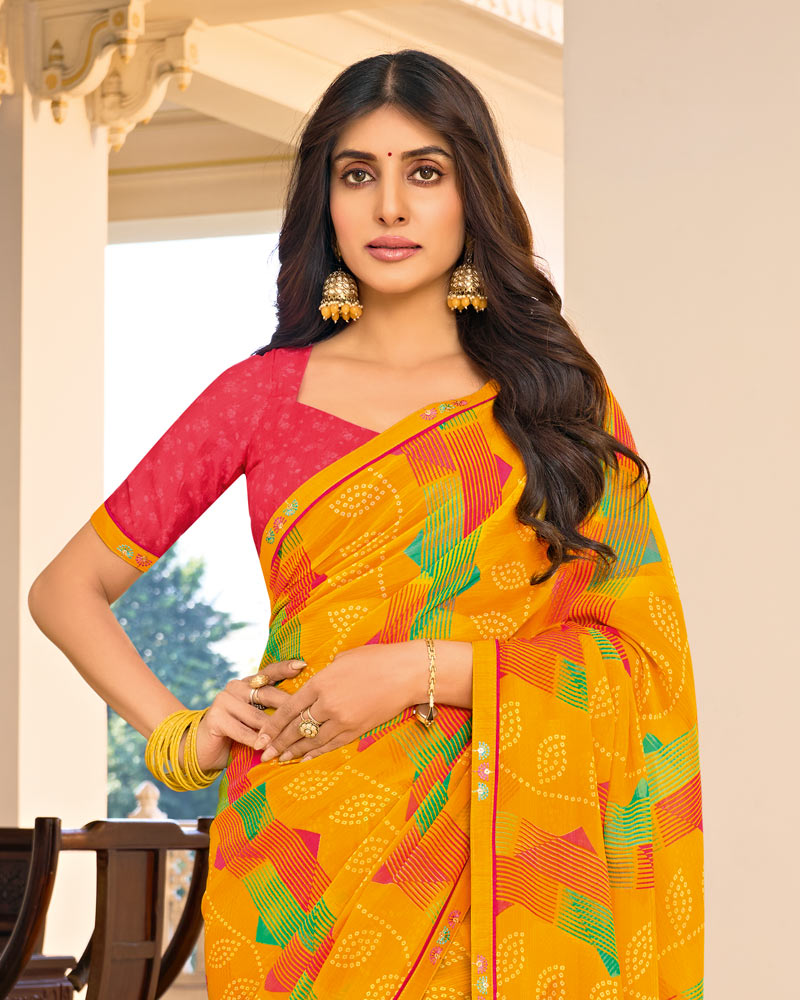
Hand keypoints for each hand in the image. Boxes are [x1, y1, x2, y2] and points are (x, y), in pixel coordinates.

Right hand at [193, 658, 306, 770]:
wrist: (203, 750)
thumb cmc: (236, 734)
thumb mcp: (256, 720)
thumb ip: (271, 712)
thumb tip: (301, 711)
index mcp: (247, 683)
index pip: (269, 672)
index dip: (285, 668)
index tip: (303, 664)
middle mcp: (235, 686)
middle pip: (267, 694)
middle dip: (287, 707)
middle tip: (304, 715)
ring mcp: (223, 700)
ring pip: (256, 716)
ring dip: (272, 731)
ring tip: (287, 741)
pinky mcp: (216, 717)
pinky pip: (241, 730)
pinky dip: (254, 741)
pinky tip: (264, 749)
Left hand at [253, 643, 418, 763]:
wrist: (407, 672)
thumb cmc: (375, 659)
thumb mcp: (342, 660)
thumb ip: (323, 675)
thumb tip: (313, 685)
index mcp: (320, 682)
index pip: (288, 709)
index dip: (272, 725)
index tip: (260, 737)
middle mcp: (328, 704)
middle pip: (296, 728)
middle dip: (277, 743)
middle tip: (263, 755)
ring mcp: (343, 719)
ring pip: (311, 741)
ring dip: (294, 752)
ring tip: (280, 760)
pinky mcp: (357, 730)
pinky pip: (331, 745)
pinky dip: (316, 754)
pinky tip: (304, 759)